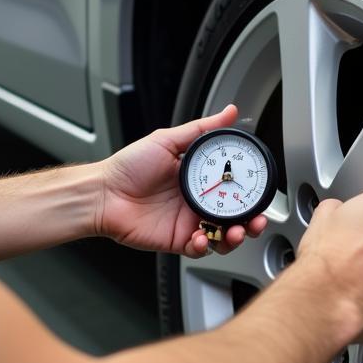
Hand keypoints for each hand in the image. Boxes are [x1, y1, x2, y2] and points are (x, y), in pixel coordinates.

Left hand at [97, 104, 268, 258]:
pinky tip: (203, 238)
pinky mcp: (177, 241)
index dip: (249, 193)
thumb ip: (202, 129)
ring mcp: (187, 222)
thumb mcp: (168, 140)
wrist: (103, 193)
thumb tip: (229, 112)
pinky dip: (206, 247)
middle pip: (233, 215)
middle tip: (256, 221)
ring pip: (222, 236)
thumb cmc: (128, 166)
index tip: (259, 192)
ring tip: (235, 233)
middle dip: (251, 221)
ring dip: (234, 237)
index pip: (232, 187)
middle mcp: (195, 202)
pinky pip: (200, 249)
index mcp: (197, 179)